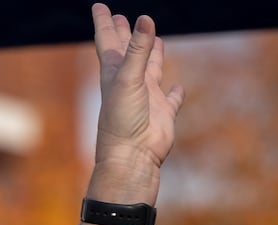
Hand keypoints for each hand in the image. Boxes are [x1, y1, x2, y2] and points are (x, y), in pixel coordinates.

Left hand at [90, 4, 184, 176]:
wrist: (132, 157)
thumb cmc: (122, 121)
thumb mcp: (128, 80)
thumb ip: (137, 50)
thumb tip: (145, 19)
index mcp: (114, 74)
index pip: (108, 41)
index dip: (104, 22)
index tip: (99, 6)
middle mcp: (129, 83)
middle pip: (127, 51)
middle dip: (124, 33)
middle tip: (121, 17)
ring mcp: (146, 98)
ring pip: (150, 70)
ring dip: (152, 55)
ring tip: (155, 40)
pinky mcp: (162, 114)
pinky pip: (171, 100)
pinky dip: (175, 94)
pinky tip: (178, 88)